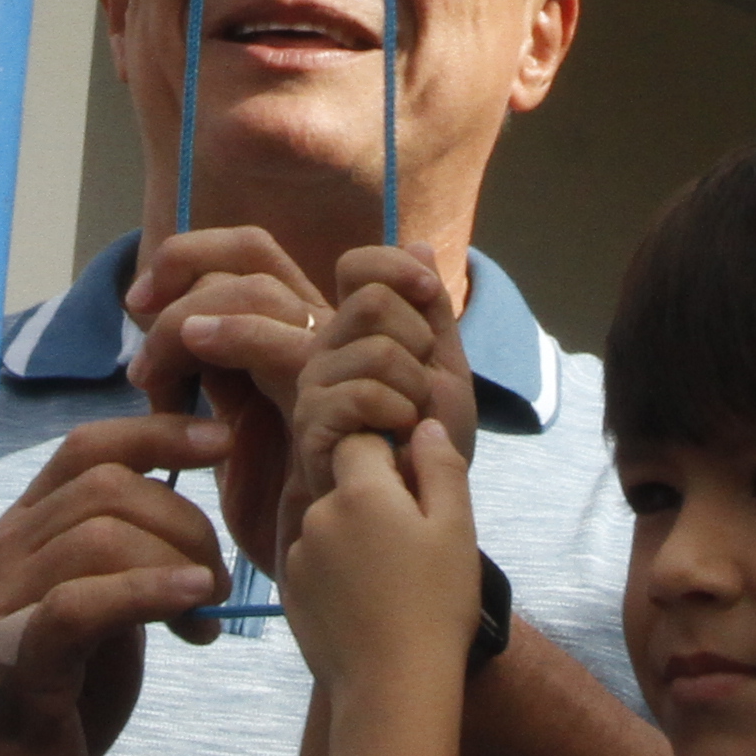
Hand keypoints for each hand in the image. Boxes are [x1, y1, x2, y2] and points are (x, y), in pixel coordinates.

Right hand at [0, 413, 230, 755]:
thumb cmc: (42, 724)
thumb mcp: (93, 630)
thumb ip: (121, 573)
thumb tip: (188, 533)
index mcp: (20, 543)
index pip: (86, 449)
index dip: (160, 432)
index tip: (223, 442)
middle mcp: (0, 562)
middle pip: (104, 484)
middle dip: (185, 518)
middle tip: (216, 580)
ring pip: (97, 533)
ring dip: (176, 558)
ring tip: (201, 609)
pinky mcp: (13, 672)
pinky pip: (78, 607)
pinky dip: (144, 593)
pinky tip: (190, 605)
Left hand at [126, 225, 332, 582]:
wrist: (330, 580)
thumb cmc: (285, 517)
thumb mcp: (236, 436)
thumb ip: (223, 380)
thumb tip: (173, 336)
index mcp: (297, 336)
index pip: (252, 253)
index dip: (196, 254)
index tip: (144, 297)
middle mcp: (322, 337)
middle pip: (254, 252)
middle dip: (183, 264)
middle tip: (137, 310)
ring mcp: (336, 367)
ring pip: (261, 292)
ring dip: (187, 320)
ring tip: (148, 374)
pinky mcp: (340, 407)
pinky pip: (288, 345)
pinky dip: (232, 343)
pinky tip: (179, 379)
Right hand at [271, 257, 475, 576]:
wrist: (423, 511)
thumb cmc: (431, 447)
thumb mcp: (444, 368)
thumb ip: (429, 311)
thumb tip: (416, 243)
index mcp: (354, 331)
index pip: (358, 265)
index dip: (396, 269)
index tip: (428, 294)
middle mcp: (325, 349)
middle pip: (371, 299)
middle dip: (418, 340)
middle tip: (421, 387)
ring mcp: (313, 386)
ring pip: (375, 344)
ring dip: (415, 385)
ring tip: (410, 421)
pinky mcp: (310, 424)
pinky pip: (362, 391)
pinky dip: (398, 411)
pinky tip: (396, 438)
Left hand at [284, 417, 481, 698]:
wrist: (393, 688)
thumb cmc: (435, 606)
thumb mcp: (457, 529)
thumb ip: (441, 467)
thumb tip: (424, 426)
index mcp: (359, 491)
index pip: (360, 442)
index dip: (389, 460)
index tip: (415, 496)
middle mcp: (318, 515)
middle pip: (344, 485)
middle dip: (374, 502)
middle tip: (413, 548)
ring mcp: (299, 555)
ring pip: (330, 526)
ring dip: (354, 538)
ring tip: (391, 584)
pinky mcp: (290, 592)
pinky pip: (317, 564)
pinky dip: (338, 574)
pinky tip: (367, 605)